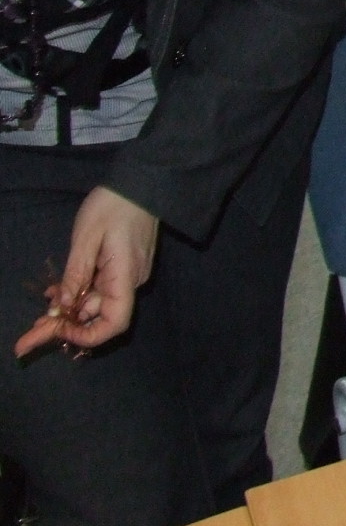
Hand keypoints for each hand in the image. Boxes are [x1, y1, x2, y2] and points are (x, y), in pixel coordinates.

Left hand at [15, 187, 158, 355]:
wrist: (141, 183)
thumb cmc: (113, 206)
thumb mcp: (86, 238)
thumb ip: (75, 274)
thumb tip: (61, 307)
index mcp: (124, 276)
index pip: (114, 323)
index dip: (86, 335)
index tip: (57, 329)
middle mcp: (130, 282)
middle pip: (98, 316)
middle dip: (63, 328)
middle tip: (24, 342)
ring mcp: (128, 275)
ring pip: (96, 303)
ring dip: (68, 311)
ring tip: (37, 316)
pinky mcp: (124, 267)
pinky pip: (99, 289)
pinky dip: (77, 295)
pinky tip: (56, 294)